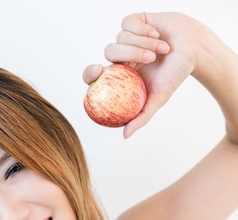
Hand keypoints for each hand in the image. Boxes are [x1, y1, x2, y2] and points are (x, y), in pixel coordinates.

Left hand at [83, 12, 204, 136]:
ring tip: (162, 51)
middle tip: (144, 60)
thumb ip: (141, 116)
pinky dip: (145, 31)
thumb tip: (125, 135)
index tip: (97, 71)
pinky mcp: (134, 22)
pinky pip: (129, 24)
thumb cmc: (174, 75)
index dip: (89, 73)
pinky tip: (158, 36)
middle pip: (109, 52)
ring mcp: (126, 38)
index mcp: (119, 76)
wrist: (193, 49)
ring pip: (121, 37)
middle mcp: (120, 57)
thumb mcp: (158, 98)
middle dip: (129, 55)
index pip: (94, 75)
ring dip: (144, 45)